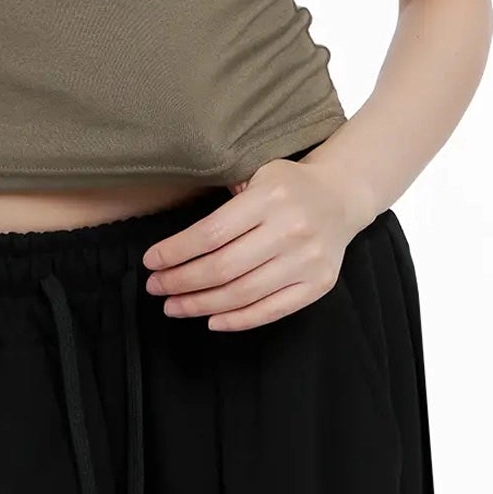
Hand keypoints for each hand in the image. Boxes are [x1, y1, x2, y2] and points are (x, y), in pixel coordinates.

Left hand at [140, 152, 378, 330]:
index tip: (151, 262)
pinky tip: (211, 319)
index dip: (175, 252)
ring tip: (175, 306)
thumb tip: (173, 241)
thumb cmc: (288, 185)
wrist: (341, 196)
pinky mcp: (319, 284)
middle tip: (156, 287)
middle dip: (181, 281)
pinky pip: (271, 311)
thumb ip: (222, 199)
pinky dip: (238, 320)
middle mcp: (291, 230)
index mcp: (270, 197)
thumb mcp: (256, 173)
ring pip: (242, 294)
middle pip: (223, 268)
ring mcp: (308, 261)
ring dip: (201, 305)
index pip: (211, 233)